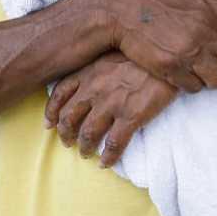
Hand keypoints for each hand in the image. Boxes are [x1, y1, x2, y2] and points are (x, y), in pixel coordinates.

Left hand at [46, 53, 176, 165]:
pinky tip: (106, 164)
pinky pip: (114, 144)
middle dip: (66, 134)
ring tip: (86, 154)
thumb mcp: (114, 52)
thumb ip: (100, 66)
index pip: (60, 93)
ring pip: (88, 133)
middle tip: (68, 143)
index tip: (49, 124)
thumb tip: (93, 78)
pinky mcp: (131, 116)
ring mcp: (112, 104)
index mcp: (89, 72)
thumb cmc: (143, 52)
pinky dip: (108, 157)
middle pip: (70, 117)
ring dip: (85, 147)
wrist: (167, 55)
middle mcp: (95, 89)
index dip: (52, 112)